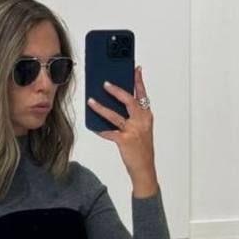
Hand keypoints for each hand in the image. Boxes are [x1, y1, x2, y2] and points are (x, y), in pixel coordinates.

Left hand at [87, 65, 155, 181]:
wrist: (144, 169)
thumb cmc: (142, 149)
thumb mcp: (142, 130)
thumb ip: (132, 117)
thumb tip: (115, 105)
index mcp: (147, 117)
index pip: (143, 95)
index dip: (139, 81)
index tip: (136, 69)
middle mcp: (141, 121)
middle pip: (129, 100)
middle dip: (116, 90)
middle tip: (105, 83)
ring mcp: (133, 131)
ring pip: (114, 115)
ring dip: (101, 107)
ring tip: (91, 100)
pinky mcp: (124, 141)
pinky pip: (109, 132)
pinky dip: (99, 129)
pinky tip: (92, 125)